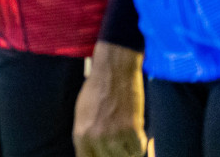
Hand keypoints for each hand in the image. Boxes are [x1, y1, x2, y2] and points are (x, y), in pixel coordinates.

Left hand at [73, 41, 146, 156]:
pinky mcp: (132, 129)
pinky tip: (134, 133)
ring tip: (125, 137)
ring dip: (127, 150)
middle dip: (113, 154)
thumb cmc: (96, 90)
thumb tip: (91, 153)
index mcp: (80, 134)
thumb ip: (86, 136)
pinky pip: (138, 150)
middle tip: (117, 143)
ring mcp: (115, 134)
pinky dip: (138, 144)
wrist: (113, 71)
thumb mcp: (82, 114)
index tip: (103, 154)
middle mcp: (96, 138)